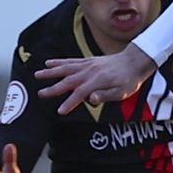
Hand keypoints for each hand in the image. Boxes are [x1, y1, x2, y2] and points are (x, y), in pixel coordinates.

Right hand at [34, 46, 155, 113]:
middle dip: (53, 88)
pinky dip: (58, 62)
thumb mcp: (122, 92)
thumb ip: (106, 95)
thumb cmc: (129, 79)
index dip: (69, 103)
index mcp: (98, 81)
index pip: (80, 93)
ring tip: (37, 75)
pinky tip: (48, 63)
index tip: (60, 111)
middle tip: (41, 94)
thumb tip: (91, 100)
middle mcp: (90, 72)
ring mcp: (87, 65)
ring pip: (65, 68)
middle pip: (68, 81)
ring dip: (51, 72)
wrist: (134, 61)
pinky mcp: (87, 61)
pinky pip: (70, 61)